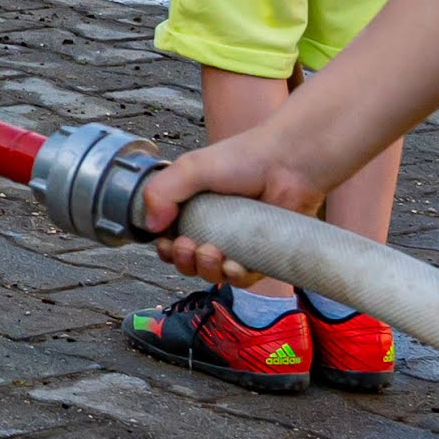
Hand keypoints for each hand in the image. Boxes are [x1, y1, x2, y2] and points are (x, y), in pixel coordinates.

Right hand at [136, 138, 330, 282]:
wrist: (289, 163)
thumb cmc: (244, 159)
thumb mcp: (190, 168)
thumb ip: (160, 191)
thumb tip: (150, 226)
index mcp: (195, 210)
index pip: (171, 242)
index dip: (166, 249)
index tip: (167, 243)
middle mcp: (215, 229)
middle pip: (189, 263)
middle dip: (183, 261)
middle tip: (189, 246)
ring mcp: (240, 244)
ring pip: (214, 274)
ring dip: (206, 270)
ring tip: (211, 252)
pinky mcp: (263, 255)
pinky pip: (245, 279)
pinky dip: (235, 277)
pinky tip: (232, 266)